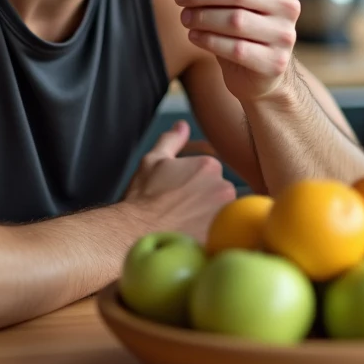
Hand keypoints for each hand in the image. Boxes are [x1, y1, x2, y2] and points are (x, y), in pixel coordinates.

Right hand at [123, 120, 236, 241]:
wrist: (136, 232)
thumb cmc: (143, 197)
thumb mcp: (152, 160)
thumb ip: (171, 140)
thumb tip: (182, 125)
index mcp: (209, 165)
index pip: (210, 172)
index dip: (192, 183)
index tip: (177, 194)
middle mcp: (224, 186)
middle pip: (219, 192)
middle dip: (203, 200)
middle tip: (180, 210)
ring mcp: (227, 213)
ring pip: (223, 213)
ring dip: (209, 217)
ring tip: (185, 225)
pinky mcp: (225, 236)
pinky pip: (223, 233)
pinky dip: (212, 234)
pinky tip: (193, 237)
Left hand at [158, 0, 300, 103]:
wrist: (261, 73)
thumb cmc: (240, 28)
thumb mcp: (224, 2)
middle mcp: (287, 4)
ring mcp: (284, 34)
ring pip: (235, 20)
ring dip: (202, 17)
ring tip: (185, 18)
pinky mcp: (274, 61)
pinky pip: (235, 48)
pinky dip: (209, 40)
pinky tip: (195, 36)